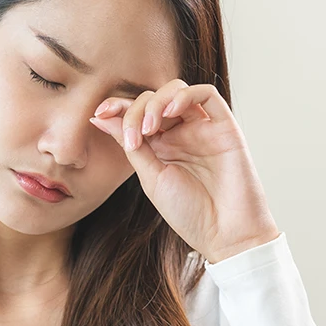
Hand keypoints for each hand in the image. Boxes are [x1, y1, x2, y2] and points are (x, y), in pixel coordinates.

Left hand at [88, 79, 281, 263]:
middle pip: (153, 98)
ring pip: (176, 91)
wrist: (225, 235)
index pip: (137, 114)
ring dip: (157, 101)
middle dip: (136, 110)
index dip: (118, 107)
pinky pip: (207, 94)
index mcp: (161, 146)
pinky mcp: (224, 127)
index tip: (100, 113)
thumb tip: (100, 118)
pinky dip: (186, 94)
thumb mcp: (151, 177)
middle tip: (134, 137)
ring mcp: (203, 128)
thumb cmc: (189, 213)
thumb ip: (130, 145)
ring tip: (150, 128)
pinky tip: (172, 110)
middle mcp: (181, 133)